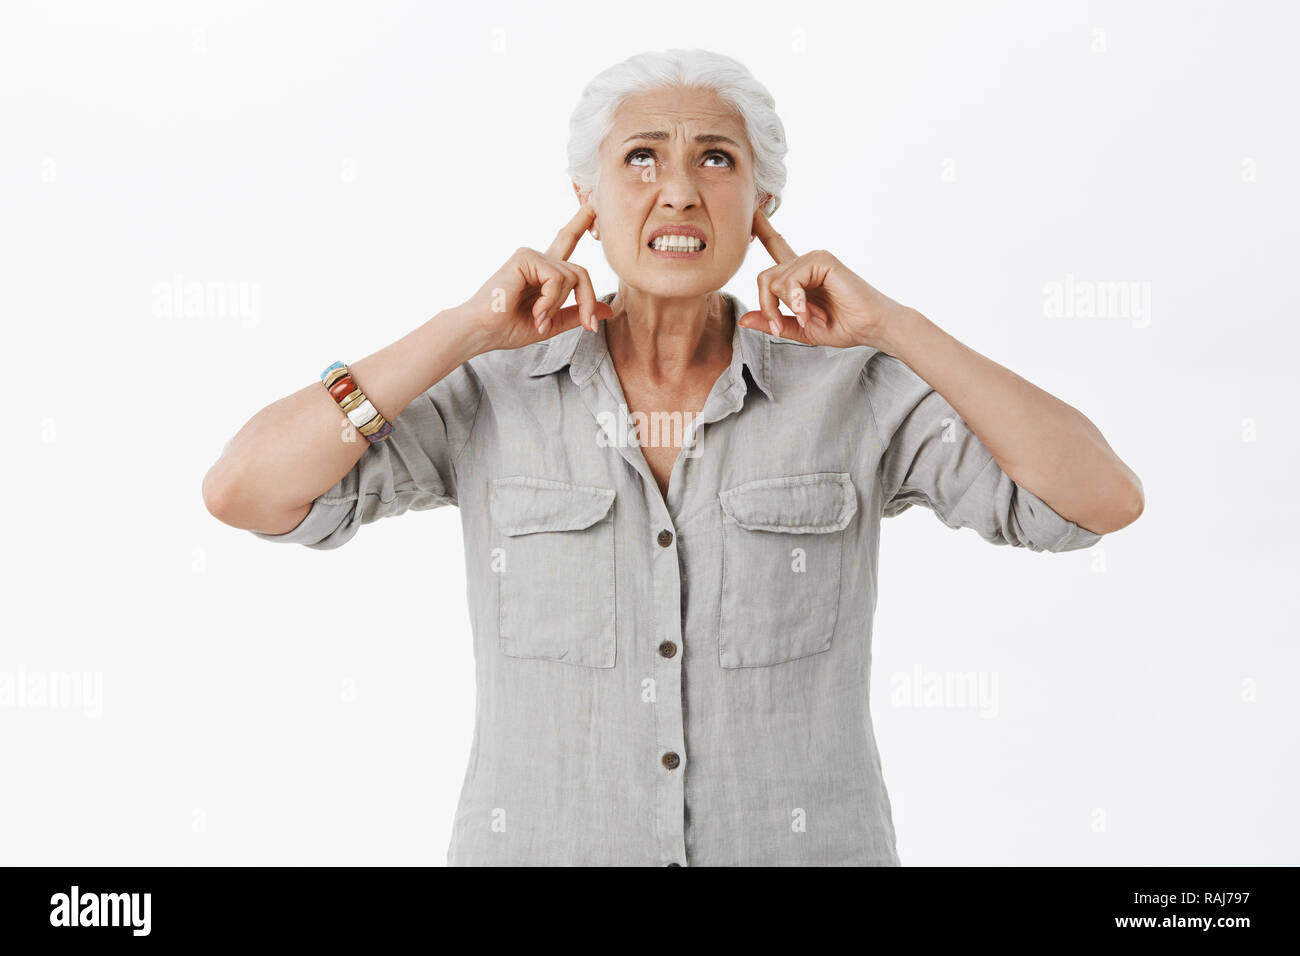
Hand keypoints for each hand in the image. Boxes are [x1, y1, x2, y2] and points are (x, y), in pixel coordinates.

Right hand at [454, 204, 613, 354]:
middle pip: (580, 271)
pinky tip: (536, 312)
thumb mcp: (552, 324)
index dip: (579, 223)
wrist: (482, 331)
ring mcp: (532, 256)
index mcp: (544, 273)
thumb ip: (578, 313)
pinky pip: (557, 278)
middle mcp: (539, 260)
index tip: (592, 206)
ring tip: (539, 320)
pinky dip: (551, 300)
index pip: (566, 242)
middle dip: (588, 299)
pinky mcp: (525, 256)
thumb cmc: (508, 328)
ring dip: (559, 305)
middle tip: (589, 325)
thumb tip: (608, 311)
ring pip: (572, 276)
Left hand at [738, 208, 913, 350]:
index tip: (753, 208)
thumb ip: (773, 322)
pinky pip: (789, 280)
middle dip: (767, 307)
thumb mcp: (800, 329)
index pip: (776, 246)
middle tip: (781, 328)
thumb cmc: (844, 326)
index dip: (763, 228)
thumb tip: (743, 319)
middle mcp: (805, 263)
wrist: (871, 327)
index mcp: (800, 275)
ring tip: (808, 319)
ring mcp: (813, 259)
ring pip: (773, 280)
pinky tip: (809, 312)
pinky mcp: (822, 260)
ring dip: (783, 308)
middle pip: (765, 277)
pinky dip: (795, 301)